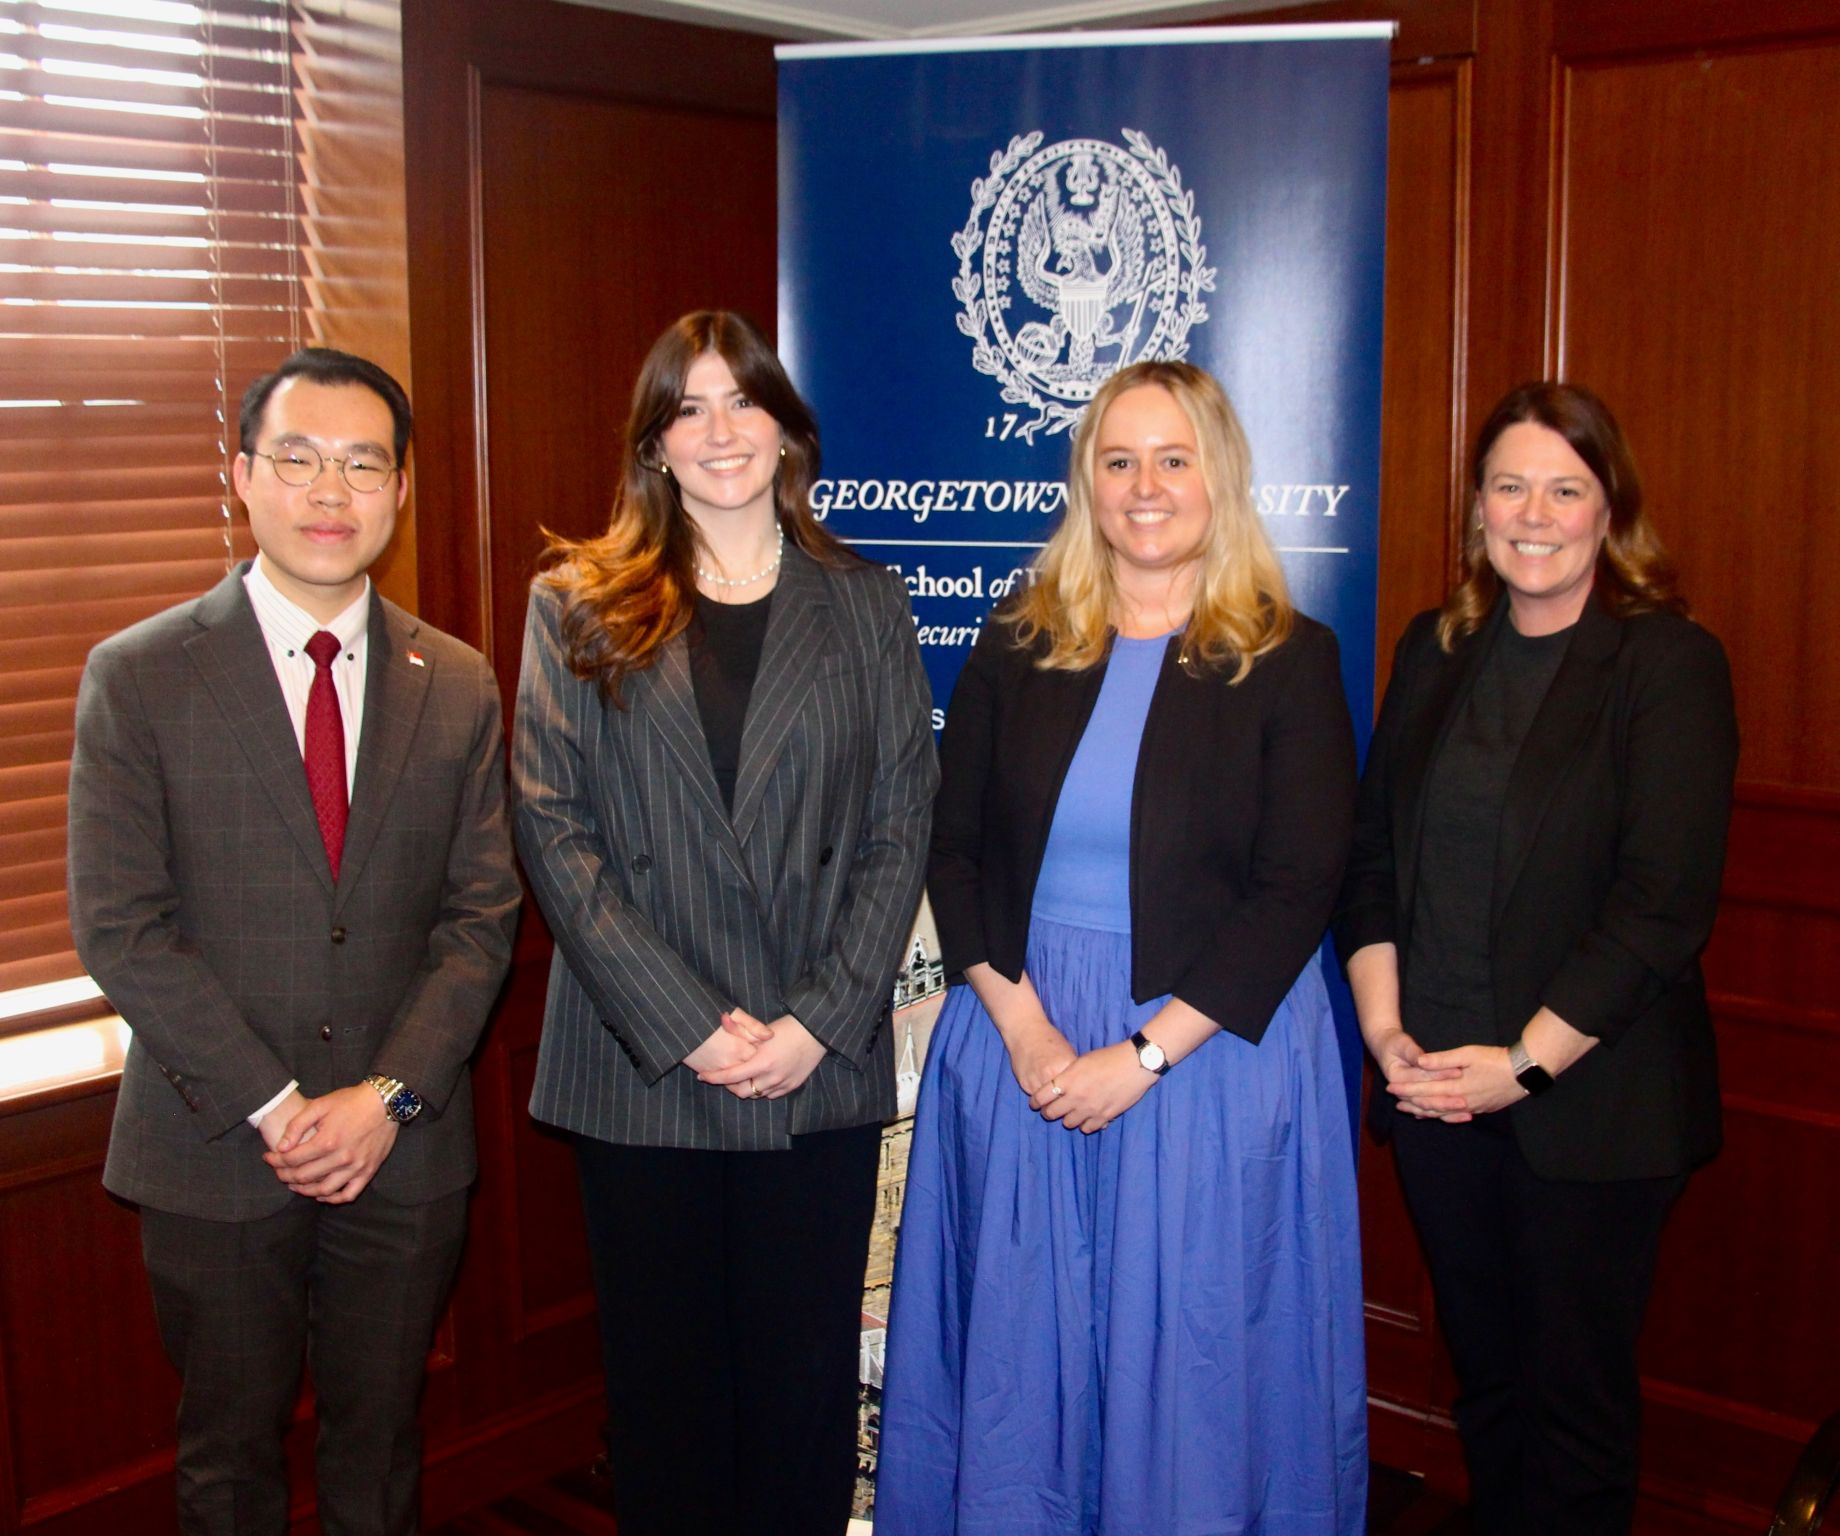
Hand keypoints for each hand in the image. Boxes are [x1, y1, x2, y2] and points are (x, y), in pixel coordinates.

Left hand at [264, 1085, 398, 1202]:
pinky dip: (332, 1198)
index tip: (268, 1157)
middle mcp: (341, 1158)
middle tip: (278, 1170)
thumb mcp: (320, 1105)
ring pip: (323, 1190)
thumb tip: (281, 1148)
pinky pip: (348, 1194)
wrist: (385, 1102)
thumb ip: (297, 1125)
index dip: (275, 1160)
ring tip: (295, 1184)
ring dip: (304, 1190)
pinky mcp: (368, 1171)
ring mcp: (356, 1167)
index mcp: (327, 1141)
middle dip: (284, 1175)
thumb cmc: (351, 1102)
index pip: (292, 1160)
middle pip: (303, 1177)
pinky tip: (321, 1194)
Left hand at [697, 1011, 826, 1099]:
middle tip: (725, 1077)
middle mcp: (772, 1076)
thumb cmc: (789, 1027)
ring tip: (744, 1077)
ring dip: (748, 1087)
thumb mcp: (763, 1030)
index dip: (714, 1078)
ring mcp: (783, 1083)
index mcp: (762, 1061)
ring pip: (757, 1095)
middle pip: (742, 1092)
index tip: (702, 1076)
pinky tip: (762, 1078)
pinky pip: (772, 1094)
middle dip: (730, 1086)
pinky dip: (763, 1089)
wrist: (816, 1032)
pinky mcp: (793, 1085)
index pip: (731, 1076)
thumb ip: (742, 1032)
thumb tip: (722, 1021)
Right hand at [998, 1016, 1077, 1100]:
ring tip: (1053, 1097)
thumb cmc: (1049, 1040)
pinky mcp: (1025, 1084)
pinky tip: (1042, 1089)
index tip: (1078, 1098)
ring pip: (1047, 1103)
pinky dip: (1040, 1097)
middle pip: (1061, 1100)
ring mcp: (1036, 1081)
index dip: (1077, 1095)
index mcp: (1065, 1067)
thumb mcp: (1068, 1053)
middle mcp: (1050, 1075)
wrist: (1025, 1032)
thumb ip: (1073, 1072)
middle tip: (1066, 1103)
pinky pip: (1035, 1097)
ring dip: (1050, 1102)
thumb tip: (1080, 1088)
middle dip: (1064, 1103)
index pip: (1075, 1090)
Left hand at [1029, 1038, 1155, 1132]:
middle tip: (1049, 1110)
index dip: (1035, 1102)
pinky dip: (1084, 1125)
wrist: (1135, 1065)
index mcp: (1068, 1080)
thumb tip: (1058, 1085)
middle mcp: (1076, 1097)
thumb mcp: (1082, 1061)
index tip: (1035, 1103)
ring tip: (1069, 1114)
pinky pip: (1087, 1128)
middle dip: (1048, 1112)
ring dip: (1066, 1119)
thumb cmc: (1109, 1057)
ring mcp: (1090, 1109)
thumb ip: (1068, 1075)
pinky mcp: (1104, 1117)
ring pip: (1068, 1124)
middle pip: (1052, 1113)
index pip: (1041, 1097)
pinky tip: (1086, 1118)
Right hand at [1369, 1026, 1471, 1121]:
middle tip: (1465, 1101)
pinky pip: (1434, 1111)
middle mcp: (1401, 1092)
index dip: (1440, 1075)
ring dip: (1448, 1112)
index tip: (1458, 1073)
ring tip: (1467, 1114)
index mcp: (1396, 1078)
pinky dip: (1448, 1115)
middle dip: (1446, 1100)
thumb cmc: (1396, 1044)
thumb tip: (1423, 1060)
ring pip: (1430, 1109)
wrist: (1387, 1048)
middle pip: (1426, 1098)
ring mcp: (1409, 1098)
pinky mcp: (1419, 1099)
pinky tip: (1463, 1117)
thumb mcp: (1403, 1044)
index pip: (1421, 1078)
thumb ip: (1413, 1053)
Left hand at [1388, 1039, 1528, 1118]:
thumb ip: (1442, 1060)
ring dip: (1425, 1112)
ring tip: (1410, 1111)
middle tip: (1395, 1101)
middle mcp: (1462, 1102)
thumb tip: (1419, 1062)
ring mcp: (1473, 1108)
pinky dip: (1443, 1116)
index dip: (1406, 1090)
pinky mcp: (1481, 1109)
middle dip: (1412, 1103)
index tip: (1390, 1087)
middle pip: (1431, 1106)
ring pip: (1443, 1114)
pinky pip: (1456, 1116)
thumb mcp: (1467, 1054)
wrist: (1524, 1073)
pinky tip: (1439, 1116)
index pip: (1425, 1091)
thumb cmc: (1495, 1060)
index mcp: (1456, 1088)